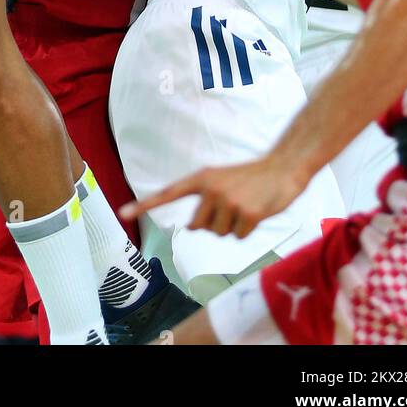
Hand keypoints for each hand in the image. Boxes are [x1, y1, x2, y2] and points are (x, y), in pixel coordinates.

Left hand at [120, 152, 307, 238]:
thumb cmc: (251, 177)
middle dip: (212, 225)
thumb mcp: (222, 180)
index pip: (168, 193)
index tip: (123, 213)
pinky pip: (238, 237)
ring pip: (218, 234)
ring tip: (245, 206)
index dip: (145, 205)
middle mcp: (211, 189)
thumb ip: (204, 198)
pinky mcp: (247, 214)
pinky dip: (247, 231)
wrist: (283, 168)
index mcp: (202, 178)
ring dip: (232, 228)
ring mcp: (229, 201)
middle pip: (198, 227)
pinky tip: (256, 212)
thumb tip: (194, 227)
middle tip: (231, 206)